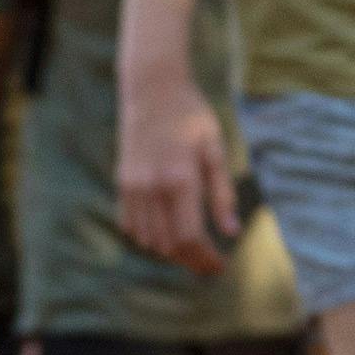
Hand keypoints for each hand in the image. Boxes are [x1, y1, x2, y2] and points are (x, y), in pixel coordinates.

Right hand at [117, 72, 237, 274]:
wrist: (152, 89)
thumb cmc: (190, 115)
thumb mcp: (215, 149)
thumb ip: (222, 193)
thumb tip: (231, 232)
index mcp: (180, 179)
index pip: (190, 237)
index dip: (206, 258)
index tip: (220, 265)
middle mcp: (152, 187)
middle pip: (169, 244)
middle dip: (191, 260)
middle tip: (210, 264)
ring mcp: (133, 186)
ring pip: (149, 239)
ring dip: (171, 252)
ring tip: (192, 251)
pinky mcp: (123, 183)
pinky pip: (131, 225)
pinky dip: (148, 238)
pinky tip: (166, 234)